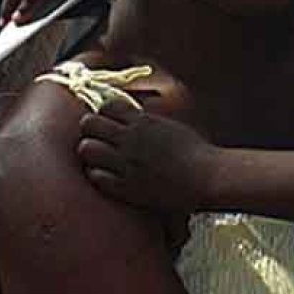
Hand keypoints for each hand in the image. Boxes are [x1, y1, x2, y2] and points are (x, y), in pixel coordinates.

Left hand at [78, 100, 220, 212]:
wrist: (207, 177)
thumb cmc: (196, 151)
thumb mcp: (172, 125)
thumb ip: (150, 119)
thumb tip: (136, 113)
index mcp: (144, 122)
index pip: (107, 106)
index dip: (104, 113)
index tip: (108, 121)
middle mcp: (131, 140)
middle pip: (90, 124)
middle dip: (90, 128)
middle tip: (98, 137)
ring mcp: (126, 163)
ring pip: (87, 149)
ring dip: (90, 151)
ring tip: (99, 157)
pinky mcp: (126, 186)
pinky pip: (96, 176)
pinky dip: (97, 174)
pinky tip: (106, 175)